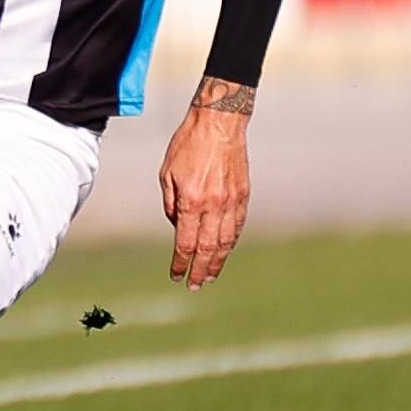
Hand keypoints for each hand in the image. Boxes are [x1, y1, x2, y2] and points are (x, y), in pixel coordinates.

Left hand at [159, 78, 253, 288]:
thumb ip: (170, 204)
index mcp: (191, 201)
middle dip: (200, 269)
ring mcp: (232, 201)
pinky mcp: (244, 195)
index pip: (185, 242)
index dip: (181, 263)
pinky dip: (231, 242)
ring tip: (210, 275)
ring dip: (218, 261)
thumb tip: (176, 227)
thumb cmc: (187, 146)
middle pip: (207, 248)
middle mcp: (213, 205)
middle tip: (195, 285)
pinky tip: (225, 251)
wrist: (219, 124)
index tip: (176, 276)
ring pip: (226, 241)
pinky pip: (238, 225)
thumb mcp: (166, 174)